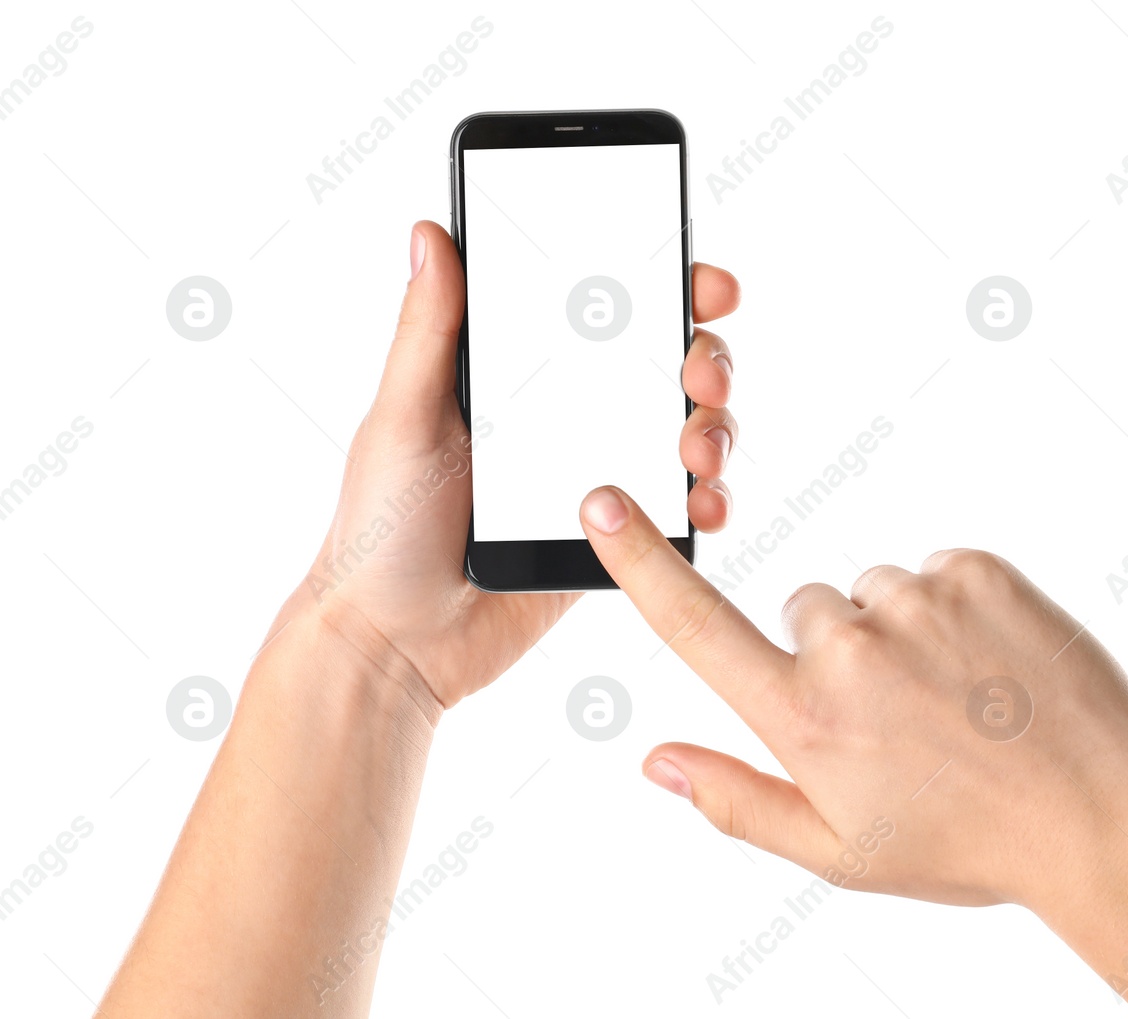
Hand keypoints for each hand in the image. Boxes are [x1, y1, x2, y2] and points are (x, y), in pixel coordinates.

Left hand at [269, 221, 741, 709]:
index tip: (700, 283)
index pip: (605, 311)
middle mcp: (570, 417)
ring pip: (690, 432)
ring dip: (714, 429)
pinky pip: (681, 509)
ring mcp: (600, 477)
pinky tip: (700, 504)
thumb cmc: (379, 530)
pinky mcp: (618, 539)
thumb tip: (429, 233)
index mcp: (520, 375)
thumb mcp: (402, 418)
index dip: (664, 286)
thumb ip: (428, 330)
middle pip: (668, 364)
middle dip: (707, 359)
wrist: (395, 645)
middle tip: (700, 377)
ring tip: (694, 451)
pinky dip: (707, 501)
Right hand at [576, 486, 1127, 908]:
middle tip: (903, 717)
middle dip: (835, 652)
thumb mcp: (840, 853)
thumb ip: (737, 801)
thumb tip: (654, 758)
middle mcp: (849, 649)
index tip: (599, 502)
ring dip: (900, 630)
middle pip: (806, 611)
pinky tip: (991, 666)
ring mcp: (917, 601)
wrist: (1101, 816)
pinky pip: (936, 570)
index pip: (695, 627)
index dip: (638, 562)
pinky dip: (954, 607)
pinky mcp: (978, 570)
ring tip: (959, 698)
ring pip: (875, 591)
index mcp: (804, 720)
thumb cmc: (966, 843)